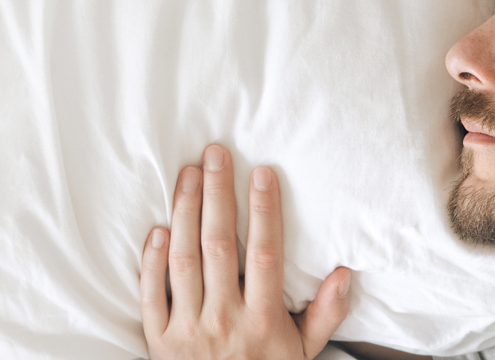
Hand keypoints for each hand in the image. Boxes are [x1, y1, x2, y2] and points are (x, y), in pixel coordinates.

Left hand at [141, 144, 352, 359]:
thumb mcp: (304, 354)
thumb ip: (325, 315)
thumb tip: (344, 273)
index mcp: (263, 321)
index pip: (264, 254)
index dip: (264, 211)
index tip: (263, 173)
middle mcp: (224, 320)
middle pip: (219, 247)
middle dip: (217, 195)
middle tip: (215, 154)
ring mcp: (187, 330)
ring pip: (183, 261)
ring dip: (184, 214)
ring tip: (187, 174)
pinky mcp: (158, 341)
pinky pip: (151, 295)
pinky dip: (151, 261)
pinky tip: (157, 228)